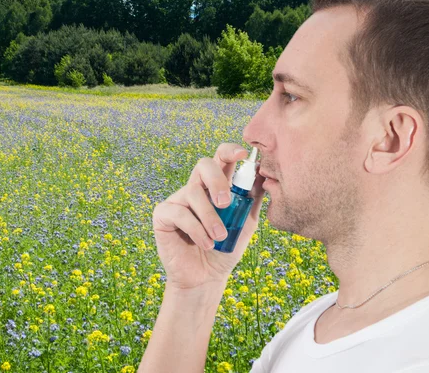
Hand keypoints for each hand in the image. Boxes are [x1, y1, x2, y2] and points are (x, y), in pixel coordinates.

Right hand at [152, 143, 265, 289]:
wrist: (206, 278)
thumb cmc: (226, 248)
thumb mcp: (246, 223)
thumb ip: (253, 199)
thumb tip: (265, 173)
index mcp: (216, 186)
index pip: (220, 158)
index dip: (230, 150)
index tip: (243, 154)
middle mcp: (196, 188)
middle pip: (203, 165)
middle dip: (217, 180)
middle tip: (226, 203)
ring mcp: (178, 200)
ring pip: (193, 193)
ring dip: (210, 217)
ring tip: (220, 237)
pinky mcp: (163, 215)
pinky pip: (179, 213)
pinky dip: (196, 229)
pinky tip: (206, 244)